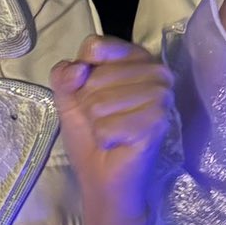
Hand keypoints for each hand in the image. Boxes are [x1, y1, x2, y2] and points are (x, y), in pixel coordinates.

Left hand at [52, 35, 173, 224]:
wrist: (104, 178)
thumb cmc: (92, 135)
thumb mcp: (69, 98)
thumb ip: (64, 75)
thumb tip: (79, 69)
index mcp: (136, 58)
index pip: (96, 46)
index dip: (81, 74)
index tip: (89, 93)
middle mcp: (156, 71)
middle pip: (97, 75)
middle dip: (89, 103)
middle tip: (103, 120)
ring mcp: (161, 96)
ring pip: (102, 101)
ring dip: (97, 123)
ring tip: (110, 132)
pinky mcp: (159, 122)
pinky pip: (110, 125)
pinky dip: (105, 139)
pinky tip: (118, 144)